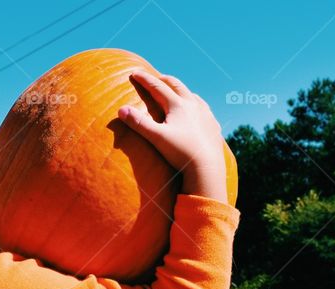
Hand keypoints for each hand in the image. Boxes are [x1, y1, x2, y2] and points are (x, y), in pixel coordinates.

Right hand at [118, 70, 227, 203]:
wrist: (207, 168)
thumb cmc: (181, 153)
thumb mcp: (157, 138)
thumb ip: (139, 123)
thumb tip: (121, 109)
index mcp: (178, 105)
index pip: (157, 87)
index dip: (144, 79)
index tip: (134, 73)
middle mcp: (193, 105)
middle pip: (177, 85)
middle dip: (163, 80)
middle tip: (155, 78)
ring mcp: (206, 114)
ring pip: (192, 95)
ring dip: (181, 91)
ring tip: (175, 93)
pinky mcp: (213, 126)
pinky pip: (204, 109)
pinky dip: (196, 104)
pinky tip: (196, 111)